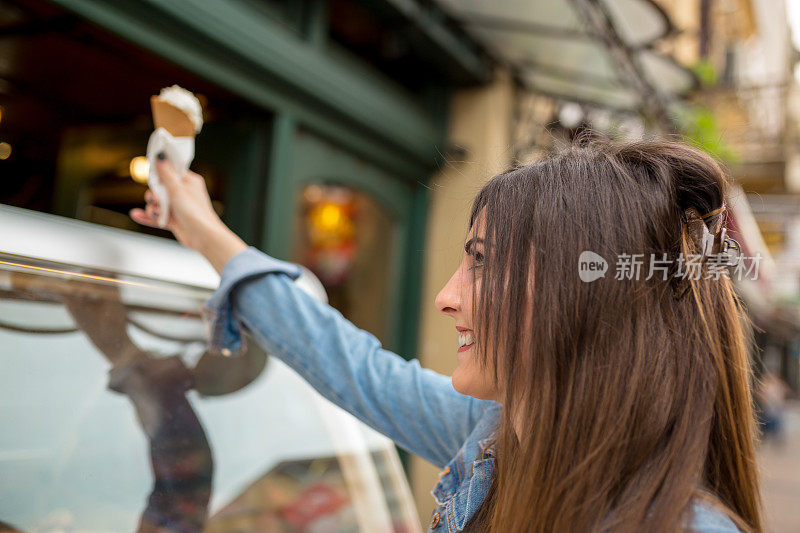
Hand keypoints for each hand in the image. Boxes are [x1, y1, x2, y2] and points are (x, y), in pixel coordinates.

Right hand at [129, 155, 247, 273]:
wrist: (203, 237)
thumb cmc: (195, 212)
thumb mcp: (178, 190)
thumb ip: (166, 174)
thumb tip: (160, 155)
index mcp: (189, 182)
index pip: (171, 171)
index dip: (160, 172)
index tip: (152, 174)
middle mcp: (184, 193)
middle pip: (160, 188)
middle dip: (154, 194)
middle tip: (156, 199)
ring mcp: (178, 207)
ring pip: (157, 203)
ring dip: (153, 207)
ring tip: (157, 212)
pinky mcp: (174, 220)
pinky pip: (157, 215)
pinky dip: (148, 216)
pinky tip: (136, 214)